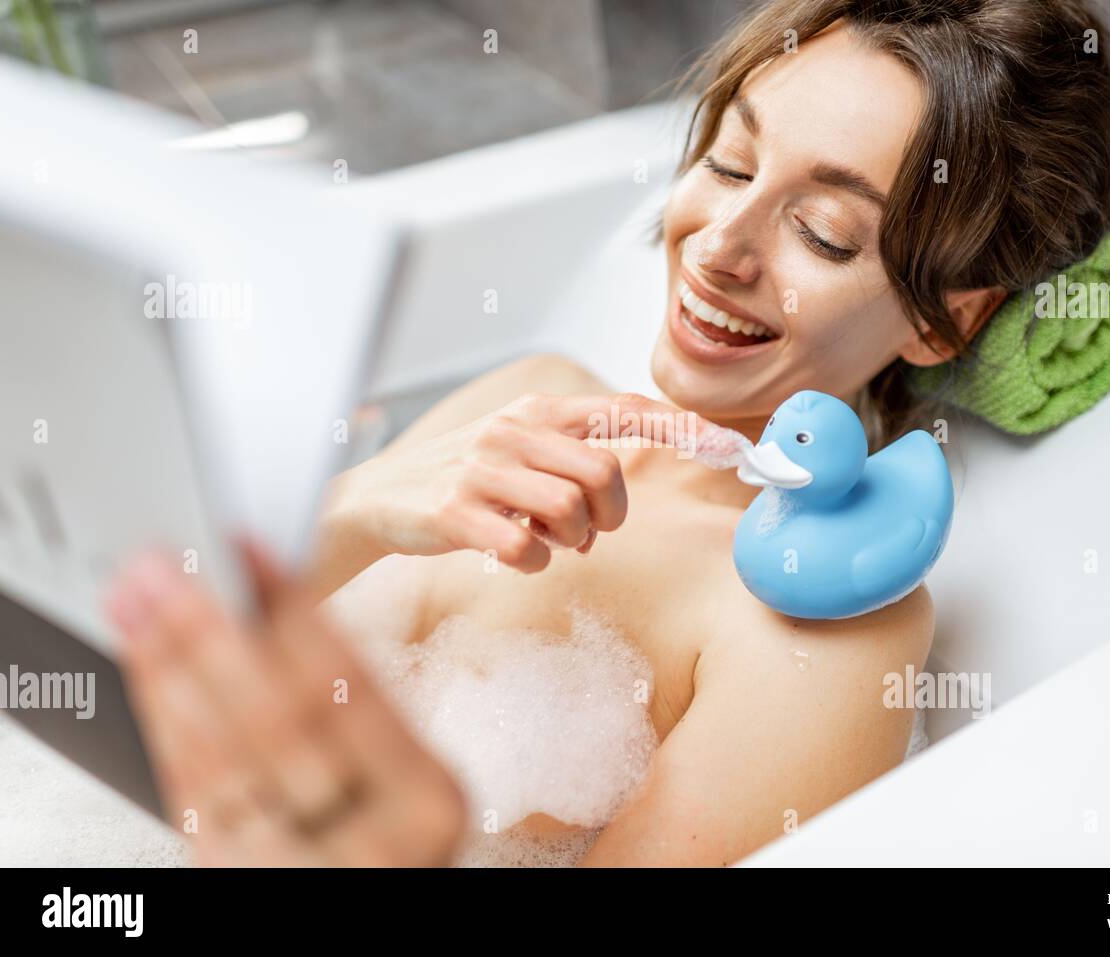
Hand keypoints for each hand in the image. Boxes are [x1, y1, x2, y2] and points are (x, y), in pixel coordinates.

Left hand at [106, 544, 465, 866]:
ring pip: (223, 761)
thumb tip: (268, 600)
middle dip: (209, 633)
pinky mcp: (241, 886)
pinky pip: (193, 800)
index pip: (350, 685)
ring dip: (167, 671)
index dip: (290, 608)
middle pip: (279, 721)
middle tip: (162, 566)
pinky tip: (147, 675)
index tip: (242, 545)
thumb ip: (349, 708)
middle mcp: (374, 839)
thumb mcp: (400, 780)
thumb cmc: (385, 842)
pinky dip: (164, 728)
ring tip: (132, 604)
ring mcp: (306, 868)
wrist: (361, 926)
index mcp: (427, 796)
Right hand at [317, 392, 689, 587]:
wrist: (378, 499)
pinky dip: (535, 562)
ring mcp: (482, 470)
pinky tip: (517, 555)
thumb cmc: (465, 476)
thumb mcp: (521, 444)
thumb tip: (634, 471)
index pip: (623, 408)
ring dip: (572, 540)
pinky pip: (525, 548)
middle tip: (589, 529)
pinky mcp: (455, 512)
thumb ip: (576, 448)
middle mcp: (513, 431)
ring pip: (570, 510)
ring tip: (546, 539)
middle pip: (605, 473)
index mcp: (537, 411)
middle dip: (612, 514)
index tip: (731, 449)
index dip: (682, 429)